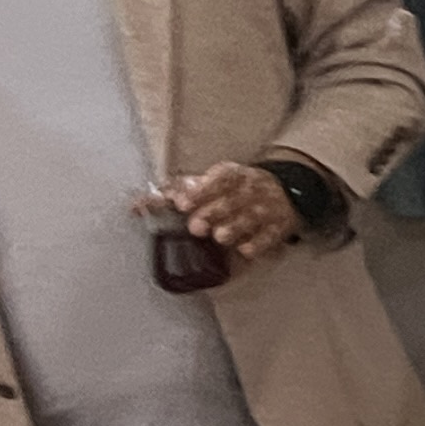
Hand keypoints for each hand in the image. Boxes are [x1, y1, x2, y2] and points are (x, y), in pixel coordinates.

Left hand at [145, 161, 301, 272]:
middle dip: (214, 213)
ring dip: (235, 227)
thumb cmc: (236, 189)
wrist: (286, 191)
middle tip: (196, 227)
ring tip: (221, 237)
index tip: (183, 204)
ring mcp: (266, 209)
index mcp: (232, 175)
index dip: (200, 191)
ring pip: (250, 218)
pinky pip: (269, 236)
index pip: (218, 179)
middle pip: (231, 201)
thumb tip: (138, 206)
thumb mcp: (211, 182)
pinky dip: (258, 243)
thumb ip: (176, 192)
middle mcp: (251, 190)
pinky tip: (246, 250)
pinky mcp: (279, 227)